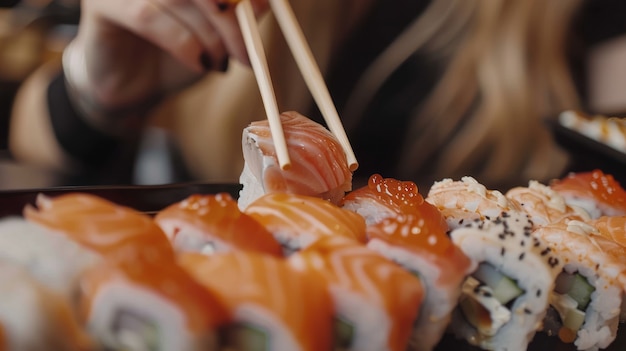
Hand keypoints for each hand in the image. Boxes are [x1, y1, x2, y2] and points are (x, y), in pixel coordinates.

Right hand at [64, 0, 268, 121]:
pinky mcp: (102, 4)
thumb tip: (264, 2)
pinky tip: (196, 63)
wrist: (134, 88)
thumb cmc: (178, 55)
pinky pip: (149, 16)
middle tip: (245, 52)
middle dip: (230, 17)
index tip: (260, 12)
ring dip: (208, 35)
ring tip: (218, 63)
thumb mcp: (218, 35)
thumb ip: (239, 15)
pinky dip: (182, 43)